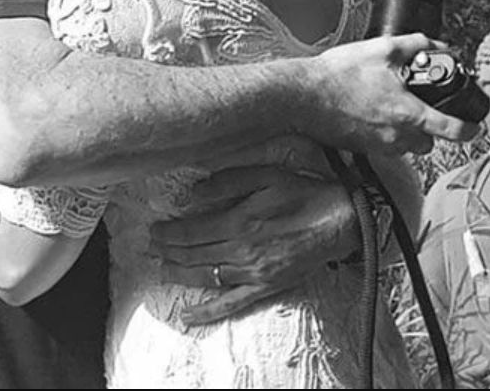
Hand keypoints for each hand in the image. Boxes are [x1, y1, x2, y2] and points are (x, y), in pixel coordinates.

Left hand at [150, 165, 358, 324]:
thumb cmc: (302, 192)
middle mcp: (241, 249)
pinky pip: (230, 303)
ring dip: (178, 273)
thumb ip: (227, 181)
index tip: (154, 229)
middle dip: (167, 251)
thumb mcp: (265, 174)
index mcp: (239, 219)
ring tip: (160, 268)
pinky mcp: (264, 287)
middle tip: (150, 247)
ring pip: (204, 276)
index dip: (168, 232)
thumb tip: (193, 193)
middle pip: (192, 254)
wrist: (339, 221)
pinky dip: (207, 311)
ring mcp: (252, 272)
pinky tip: (188, 315)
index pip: (191, 230)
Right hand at [309, 34, 479, 155]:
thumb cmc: (339, 75)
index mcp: (410, 113)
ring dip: (405, 131)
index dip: (470, 128)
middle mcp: (398, 136)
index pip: (454, 131)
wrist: (302, 96)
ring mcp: (379, 146)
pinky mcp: (361, 148)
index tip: (474, 124)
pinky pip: (383, 145)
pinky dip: (383, 132)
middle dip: (430, 128)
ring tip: (390, 107)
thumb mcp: (382, 48)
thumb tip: (437, 44)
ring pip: (406, 146)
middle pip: (429, 143)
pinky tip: (369, 111)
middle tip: (419, 107)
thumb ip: (416, 45)